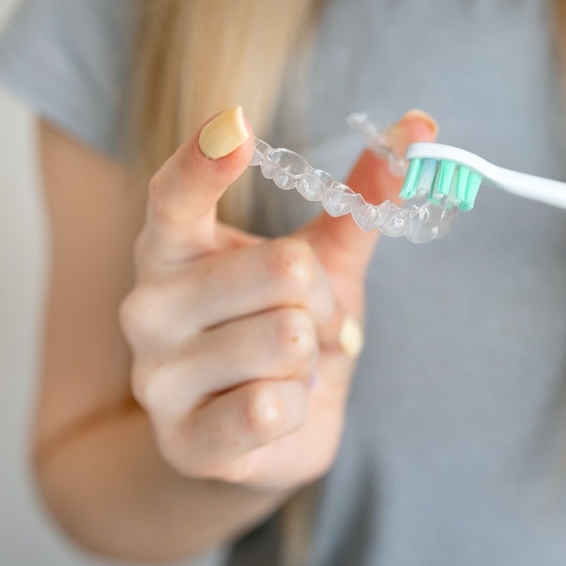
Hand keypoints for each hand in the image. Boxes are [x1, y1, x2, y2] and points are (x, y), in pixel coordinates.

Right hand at [120, 107, 437, 490]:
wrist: (262, 434)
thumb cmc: (284, 329)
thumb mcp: (324, 262)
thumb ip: (359, 200)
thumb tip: (419, 128)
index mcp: (174, 248)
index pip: (175, 196)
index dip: (206, 162)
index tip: (237, 123)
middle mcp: (147, 304)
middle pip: (284, 270)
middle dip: (323, 302)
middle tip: (310, 325)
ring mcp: (156, 376)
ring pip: (286, 340)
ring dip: (312, 358)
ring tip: (288, 370)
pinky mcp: (182, 441)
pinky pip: (272, 409)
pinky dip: (298, 408)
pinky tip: (273, 411)